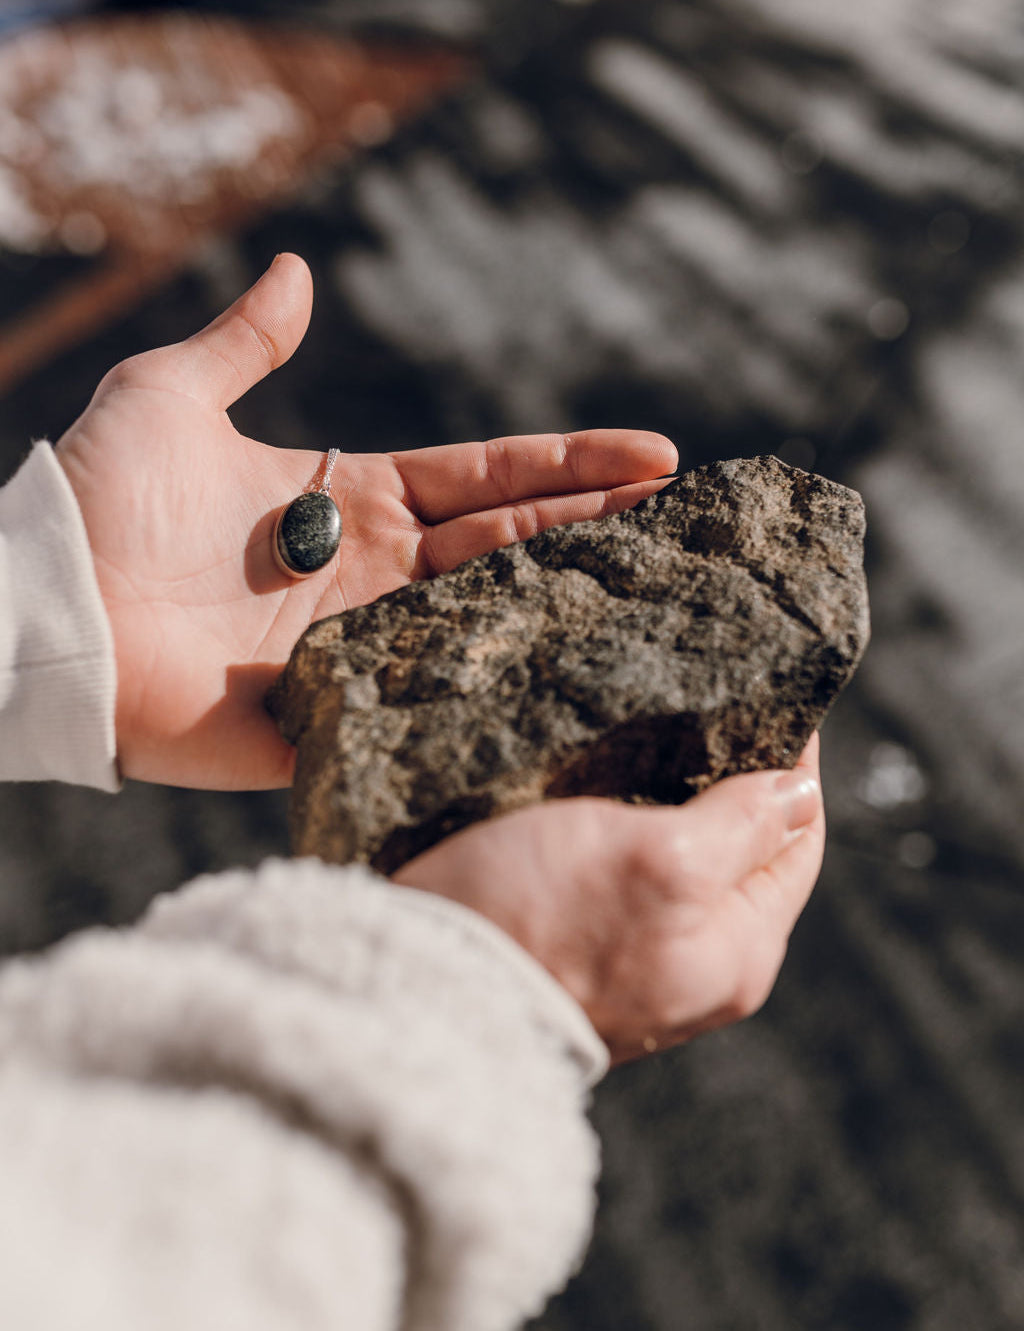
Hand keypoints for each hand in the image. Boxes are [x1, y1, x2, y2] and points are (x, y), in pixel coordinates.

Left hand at [56, 254, 675, 789]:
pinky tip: (578, 678)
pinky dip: (503, 688)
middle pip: (509, 544)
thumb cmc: (102, 499)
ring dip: (570, 596)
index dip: (568, 466)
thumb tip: (293, 271)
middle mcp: (372, 572)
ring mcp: (364, 646)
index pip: (485, 478)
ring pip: (489, 616)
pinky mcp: (339, 716)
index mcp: (350, 499)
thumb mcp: (170, 396)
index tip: (652, 454)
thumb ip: (243, 342)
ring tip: (662, 577)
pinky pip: (434, 699)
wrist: (51, 609)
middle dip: (597, 523)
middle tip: (684, 511)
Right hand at [393, 737, 824, 1062]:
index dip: (790, 769)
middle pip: (744, 859)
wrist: (423, 994)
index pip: (797, 842)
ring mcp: (643, 974)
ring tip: (651, 745)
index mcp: (738, 951)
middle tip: (707, 712)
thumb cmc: (541, 921)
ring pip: (685, 871)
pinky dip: (628, 840)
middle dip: (733, 787)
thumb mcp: (660, 858)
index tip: (773, 702)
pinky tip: (598, 802)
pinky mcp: (585, 963)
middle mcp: (700, 972)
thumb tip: (802, 791)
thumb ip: (742, 827)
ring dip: (675, 810)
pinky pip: (631, 889)